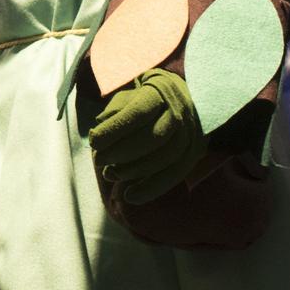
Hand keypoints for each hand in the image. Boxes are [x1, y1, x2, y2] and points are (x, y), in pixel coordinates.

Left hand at [88, 69, 206, 204]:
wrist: (182, 96)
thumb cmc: (144, 99)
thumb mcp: (128, 95)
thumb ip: (113, 113)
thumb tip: (97, 135)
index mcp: (160, 92)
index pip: (138, 112)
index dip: (115, 129)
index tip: (94, 142)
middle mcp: (180, 111)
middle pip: (154, 137)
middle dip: (122, 153)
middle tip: (100, 160)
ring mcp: (191, 131)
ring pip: (167, 157)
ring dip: (135, 171)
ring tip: (110, 175)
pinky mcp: (196, 150)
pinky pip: (176, 173)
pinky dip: (152, 188)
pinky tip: (130, 196)